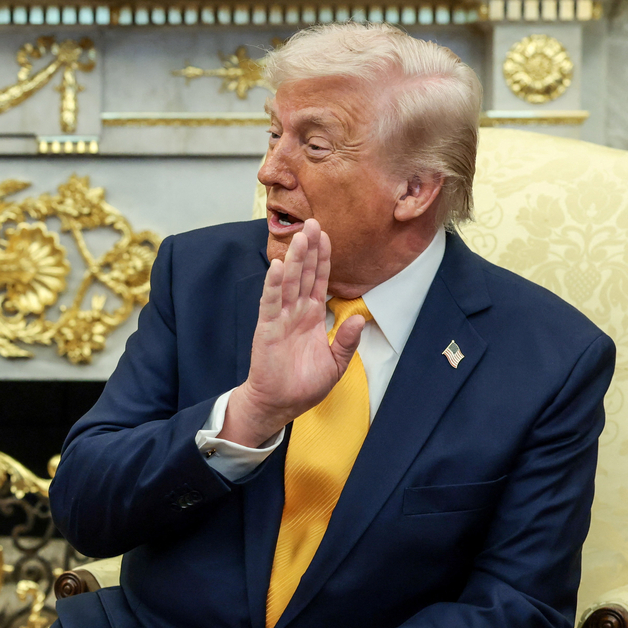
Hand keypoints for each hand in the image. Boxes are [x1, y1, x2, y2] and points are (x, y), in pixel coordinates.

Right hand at [222, 219, 363, 446]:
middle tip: (313, 223)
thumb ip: (347, 340)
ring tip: (300, 237)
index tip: (326, 236)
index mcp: (312, 317)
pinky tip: (277, 267)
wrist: (280, 404)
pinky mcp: (267, 328)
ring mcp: (280, 318)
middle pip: (303, 274)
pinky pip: (270, 303)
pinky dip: (273, 285)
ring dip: (293, 259)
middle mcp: (296, 312)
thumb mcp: (336, 363)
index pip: (319, 281)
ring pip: (288, 282)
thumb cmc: (304, 385)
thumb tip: (360, 317)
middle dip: (309, 249)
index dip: (323, 259)